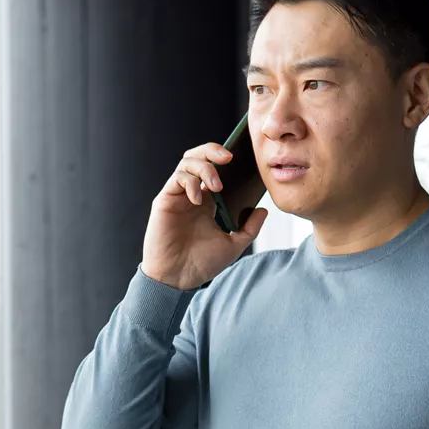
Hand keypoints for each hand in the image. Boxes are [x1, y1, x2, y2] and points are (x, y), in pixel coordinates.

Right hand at [141, 143, 267, 289]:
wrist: (178, 279)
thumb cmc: (201, 263)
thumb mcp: (233, 245)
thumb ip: (249, 228)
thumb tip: (263, 210)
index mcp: (208, 201)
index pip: (215, 168)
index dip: (225, 158)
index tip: (244, 158)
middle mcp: (192, 194)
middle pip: (199, 156)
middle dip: (213, 149)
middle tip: (229, 158)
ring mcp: (178, 195)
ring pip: (187, 162)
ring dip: (205, 168)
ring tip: (218, 186)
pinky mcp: (165, 200)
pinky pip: (177, 179)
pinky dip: (190, 183)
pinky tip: (199, 199)